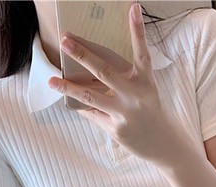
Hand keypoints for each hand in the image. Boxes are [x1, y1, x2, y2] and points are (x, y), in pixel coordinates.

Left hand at [47, 2, 181, 164]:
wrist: (164, 145)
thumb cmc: (151, 112)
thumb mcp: (146, 91)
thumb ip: (126, 80)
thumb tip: (94, 70)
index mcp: (146, 82)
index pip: (142, 53)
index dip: (138, 30)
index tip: (132, 7)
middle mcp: (135, 96)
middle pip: (104, 72)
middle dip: (83, 55)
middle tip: (66, 41)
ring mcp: (124, 114)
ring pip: (90, 97)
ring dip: (68, 87)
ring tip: (52, 80)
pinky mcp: (115, 129)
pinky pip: (92, 114)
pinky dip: (81, 106)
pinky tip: (68, 98)